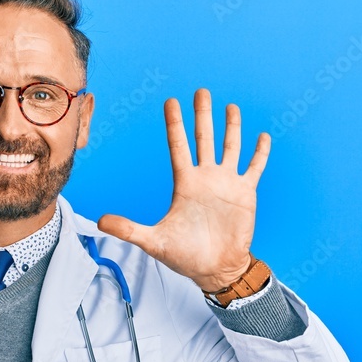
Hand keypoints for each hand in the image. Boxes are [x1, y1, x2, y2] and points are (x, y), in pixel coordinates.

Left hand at [97, 88, 270, 291]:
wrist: (214, 269)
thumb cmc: (184, 256)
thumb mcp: (153, 241)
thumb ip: (128, 229)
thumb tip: (99, 222)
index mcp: (185, 183)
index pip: (178, 146)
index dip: (175, 124)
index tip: (171, 101)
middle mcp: (206, 178)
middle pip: (204, 139)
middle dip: (203, 115)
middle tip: (201, 92)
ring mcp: (226, 183)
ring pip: (230, 147)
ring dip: (231, 127)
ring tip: (230, 106)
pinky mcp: (245, 194)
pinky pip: (254, 168)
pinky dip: (259, 153)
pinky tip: (262, 136)